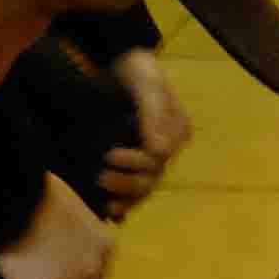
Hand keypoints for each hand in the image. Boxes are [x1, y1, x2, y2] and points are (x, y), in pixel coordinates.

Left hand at [95, 48, 197, 211]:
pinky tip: (111, 212)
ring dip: (126, 198)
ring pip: (145, 187)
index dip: (136, 162)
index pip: (160, 157)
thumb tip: (159, 152)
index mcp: (178, 129)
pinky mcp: (135, 161)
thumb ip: (152, 114)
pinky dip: (125, 202)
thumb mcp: (146, 84)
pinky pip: (135, 187)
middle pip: (152, 176)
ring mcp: (152, 156)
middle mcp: (168, 147)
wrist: (119, 65)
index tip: (109, 155)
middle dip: (127, 182)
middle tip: (101, 178)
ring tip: (107, 203)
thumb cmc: (137, 71)